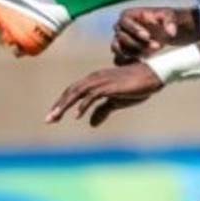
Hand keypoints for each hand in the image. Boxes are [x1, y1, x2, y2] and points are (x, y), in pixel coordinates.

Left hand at [46, 64, 162, 126]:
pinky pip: (92, 95)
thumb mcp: (116, 101)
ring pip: (77, 92)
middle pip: (71, 91)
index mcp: (95, 80)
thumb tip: (90, 124)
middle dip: (58, 106)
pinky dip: (83, 105)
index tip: (52, 116)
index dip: (62, 103)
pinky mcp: (109, 86)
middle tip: (48, 120)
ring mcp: (102, 81)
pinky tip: (77, 115)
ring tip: (55, 118)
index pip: (73, 91)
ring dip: (65, 105)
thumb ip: (103, 110)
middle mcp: (95, 78)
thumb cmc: (135, 86)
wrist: (152, 76)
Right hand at [112, 7, 184, 65]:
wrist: (167, 32)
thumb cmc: (166, 20)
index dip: (134, 29)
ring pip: (117, 48)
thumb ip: (170, 22)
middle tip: (156, 46)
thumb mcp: (170, 16)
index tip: (148, 36)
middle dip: (137, 43)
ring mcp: (120, 40)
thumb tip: (170, 32)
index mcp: (128, 15)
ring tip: (149, 54)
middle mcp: (120, 27)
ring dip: (132, 53)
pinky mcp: (123, 52)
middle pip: (121, 36)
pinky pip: (117, 59)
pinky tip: (141, 62)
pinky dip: (127, 62)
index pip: (124, 21)